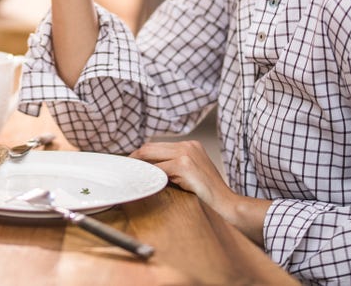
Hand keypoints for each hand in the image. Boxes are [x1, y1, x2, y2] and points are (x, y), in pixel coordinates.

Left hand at [131, 140, 270, 245]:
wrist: (227, 205)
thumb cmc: (209, 194)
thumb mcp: (190, 174)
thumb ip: (173, 167)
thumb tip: (148, 170)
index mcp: (190, 145)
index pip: (157, 145)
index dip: (141, 154)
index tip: (130, 164)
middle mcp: (188, 145)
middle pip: (150, 146)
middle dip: (134, 158)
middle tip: (124, 169)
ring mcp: (186, 153)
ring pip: (150, 155)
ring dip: (138, 166)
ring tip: (128, 175)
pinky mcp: (184, 165)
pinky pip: (158, 169)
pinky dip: (147, 175)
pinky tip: (141, 182)